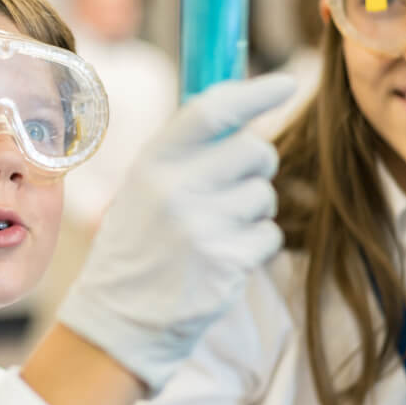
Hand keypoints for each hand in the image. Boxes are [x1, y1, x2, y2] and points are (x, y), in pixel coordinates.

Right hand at [56, 74, 295, 393]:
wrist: (119, 320)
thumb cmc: (138, 246)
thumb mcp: (144, 187)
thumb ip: (186, 152)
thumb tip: (245, 114)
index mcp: (153, 161)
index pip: (213, 110)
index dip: (255, 93)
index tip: (286, 84)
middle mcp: (175, 187)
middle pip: (255, 151)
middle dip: (256, 168)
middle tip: (230, 190)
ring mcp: (201, 225)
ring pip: (266, 196)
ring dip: (253, 212)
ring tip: (215, 231)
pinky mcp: (226, 261)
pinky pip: (269, 235)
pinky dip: (254, 246)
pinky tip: (221, 258)